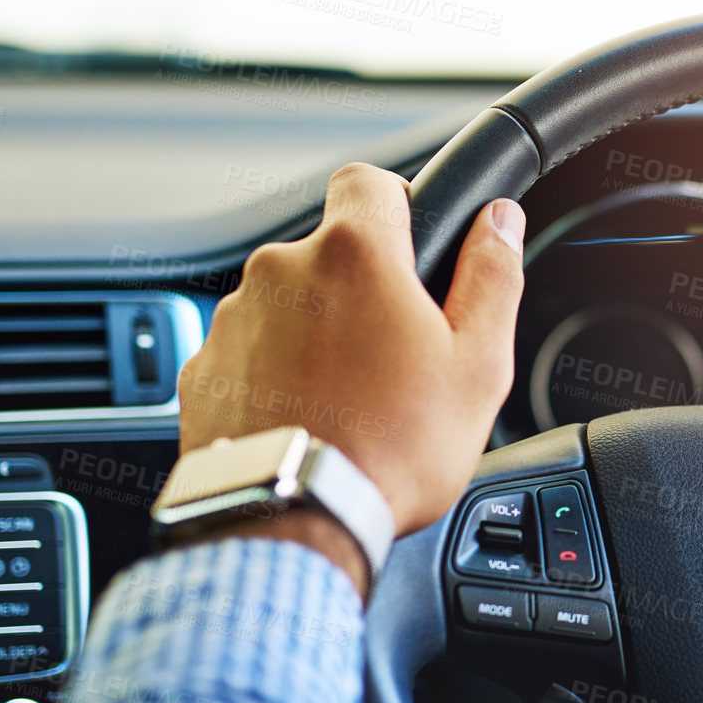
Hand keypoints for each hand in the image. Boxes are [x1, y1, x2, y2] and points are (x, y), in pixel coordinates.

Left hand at [175, 163, 525, 587]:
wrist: (293, 521)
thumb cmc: (390, 449)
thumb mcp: (477, 366)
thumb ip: (492, 278)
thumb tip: (499, 220)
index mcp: (353, 254)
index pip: (370, 181)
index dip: (398, 205)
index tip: (413, 245)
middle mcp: (281, 271)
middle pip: (330, 254)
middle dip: (362, 291)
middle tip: (397, 356)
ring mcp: (233, 319)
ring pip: (288, 305)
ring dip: (316, 335)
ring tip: (349, 400)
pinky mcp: (203, 368)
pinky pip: (250, 352)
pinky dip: (276, 375)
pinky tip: (308, 419)